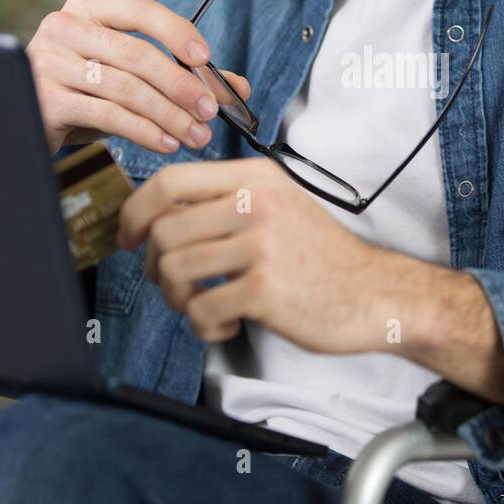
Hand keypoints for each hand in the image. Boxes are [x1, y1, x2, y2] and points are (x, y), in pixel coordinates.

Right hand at [27, 0, 250, 155]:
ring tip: (195, 135)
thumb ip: (180, 74)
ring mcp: (51, 62)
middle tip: (209, 111)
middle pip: (137, 54)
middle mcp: (65, 27)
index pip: (141, 10)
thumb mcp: (128, 76)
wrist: (25, 116)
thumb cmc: (83, 91)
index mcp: (87, 8)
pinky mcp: (47, 98)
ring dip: (168, 115)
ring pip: (126, 88)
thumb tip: (235, 86)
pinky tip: (165, 142)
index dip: (177, 32)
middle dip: (181, 85)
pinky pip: (107, 115)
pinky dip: (143, 131)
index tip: (207, 58)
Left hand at [117, 156, 400, 351]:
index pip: (170, 181)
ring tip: (203, 304)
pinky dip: (204, 326)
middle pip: (163, 232)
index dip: (135, 212)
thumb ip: (225, 199)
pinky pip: (200, 310)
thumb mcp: (278, 203)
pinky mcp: (265, 289)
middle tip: (173, 284)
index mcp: (255, 177)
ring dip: (177, 298)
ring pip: (173, 271)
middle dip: (153, 266)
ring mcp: (261, 245)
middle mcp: (257, 203)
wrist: (374, 292)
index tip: (128, 238)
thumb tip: (154, 215)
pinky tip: (228, 323)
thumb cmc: (319, 255)